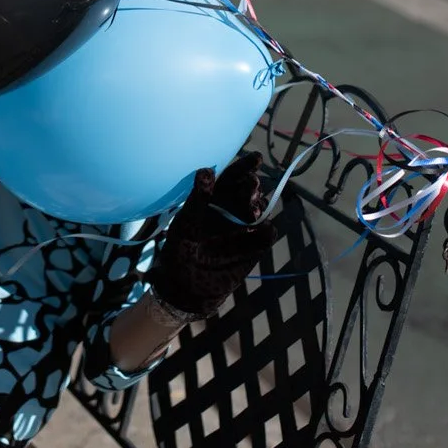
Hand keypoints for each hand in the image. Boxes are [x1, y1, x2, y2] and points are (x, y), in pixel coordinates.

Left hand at [150, 153, 277, 319]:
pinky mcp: (254, 249)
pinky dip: (267, 232)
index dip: (244, 166)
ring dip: (260, 206)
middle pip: (249, 191)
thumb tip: (205, 170)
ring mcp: (244, 229)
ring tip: (251, 212)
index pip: (232, 177)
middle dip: (253, 186)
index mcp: (213, 200)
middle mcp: (231, 211)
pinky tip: (265, 230)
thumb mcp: (186, 226)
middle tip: (251, 188)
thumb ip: (197, 200)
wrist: (185, 289)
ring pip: (260, 210)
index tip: (256, 158)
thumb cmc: (179, 252)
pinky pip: (265, 236)